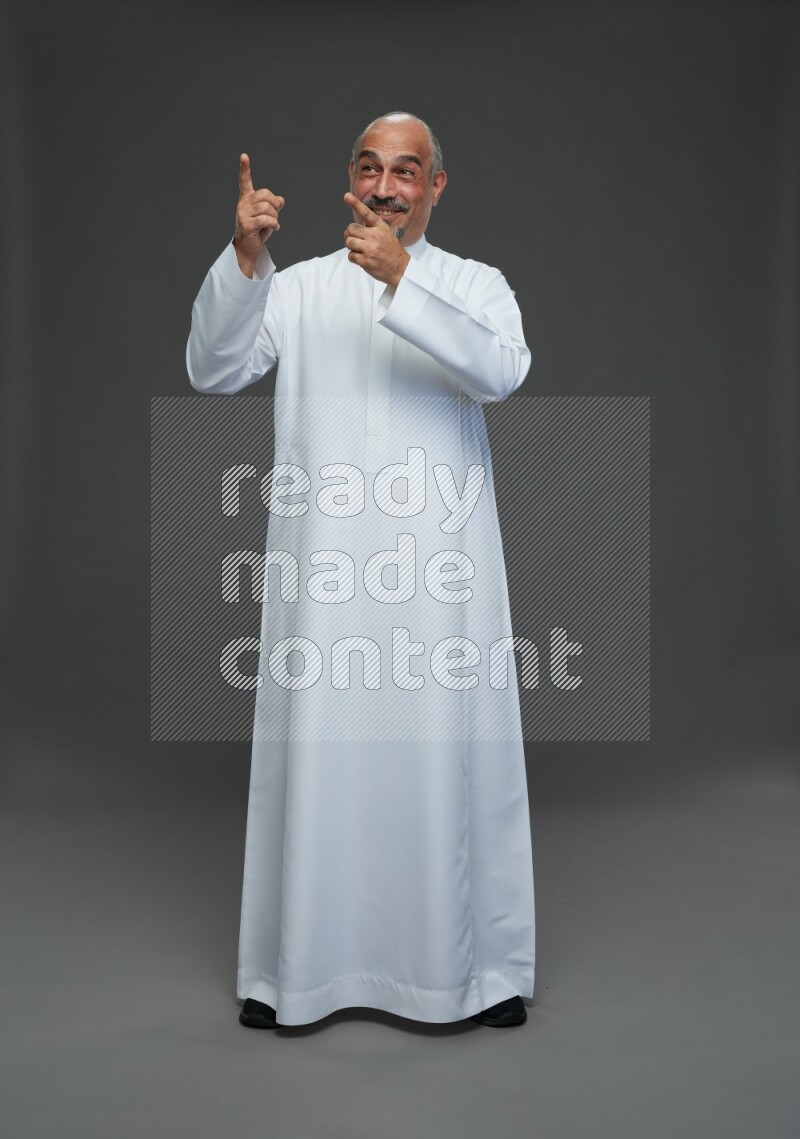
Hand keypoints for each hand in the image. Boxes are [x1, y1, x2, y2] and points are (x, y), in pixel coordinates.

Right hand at [233, 153, 283, 274]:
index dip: (245, 169)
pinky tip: (273, 229)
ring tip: (272, 225)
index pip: (244, 181)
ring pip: (267, 207)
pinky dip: (273, 224)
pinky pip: (266, 219)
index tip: (244, 156)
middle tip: (275, 216)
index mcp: (246, 199)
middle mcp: (243, 204)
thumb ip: (274, 207)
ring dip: (275, 217)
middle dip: (275, 205)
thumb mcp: (268, 216)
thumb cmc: (257, 232)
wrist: (248, 249)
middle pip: (265, 194)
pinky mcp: (246, 224)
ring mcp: (243, 214)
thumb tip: (281, 199)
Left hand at [343, 192, 409, 287]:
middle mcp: (375, 236)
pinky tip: (362, 259)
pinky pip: (350, 256)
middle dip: (351, 235)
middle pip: (350, 229)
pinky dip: (353, 258)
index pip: (366, 213)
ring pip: (348, 242)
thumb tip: (346, 232)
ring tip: (360, 250)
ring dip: (351, 246)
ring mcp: (370, 249)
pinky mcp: (366, 261)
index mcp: (380, 226)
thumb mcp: (384, 233)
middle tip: (359, 241)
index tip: (346, 196)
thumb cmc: (389, 250)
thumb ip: (367, 229)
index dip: (355, 203)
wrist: (400, 268)